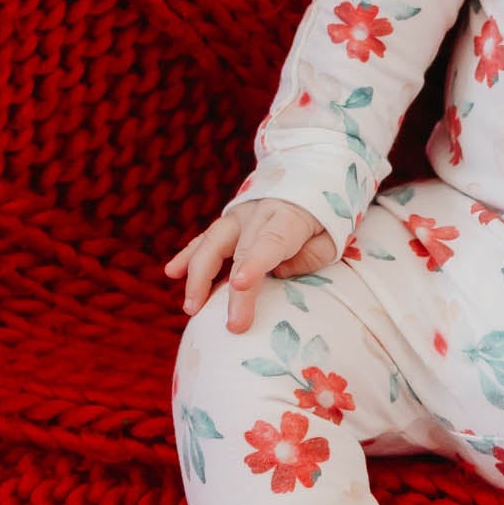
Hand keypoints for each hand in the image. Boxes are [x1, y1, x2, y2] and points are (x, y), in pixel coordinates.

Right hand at [164, 199, 338, 333]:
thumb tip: (278, 273)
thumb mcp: (331, 239)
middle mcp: (258, 214)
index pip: (270, 242)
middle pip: (239, 253)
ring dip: (199, 276)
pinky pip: (204, 239)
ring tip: (191, 307)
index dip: (254, 264)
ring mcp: (239, 216)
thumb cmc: (325, 219)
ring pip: (212, 243)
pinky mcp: (228, 222)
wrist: (311, 179)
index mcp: (288, 217)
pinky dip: (188, 256)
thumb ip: (309, 257)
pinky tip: (172, 273)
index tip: (240, 285)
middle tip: (232, 326)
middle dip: (232, 292)